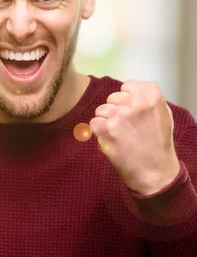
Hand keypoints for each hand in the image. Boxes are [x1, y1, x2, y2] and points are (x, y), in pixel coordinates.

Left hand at [90, 80, 180, 194]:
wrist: (155, 170)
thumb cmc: (159, 142)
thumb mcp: (162, 113)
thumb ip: (145, 99)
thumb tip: (126, 91)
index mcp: (151, 94)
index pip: (126, 86)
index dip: (127, 100)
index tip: (133, 113)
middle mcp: (135, 101)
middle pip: (111, 98)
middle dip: (116, 110)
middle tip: (127, 127)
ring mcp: (120, 114)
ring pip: (101, 110)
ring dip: (106, 122)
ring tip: (121, 135)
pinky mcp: (106, 128)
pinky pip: (93, 123)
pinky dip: (99, 132)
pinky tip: (112, 140)